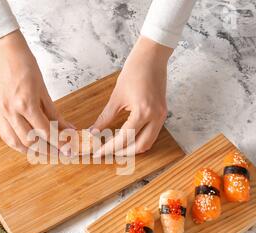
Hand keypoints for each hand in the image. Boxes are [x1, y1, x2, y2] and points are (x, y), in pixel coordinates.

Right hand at [0, 30, 73, 152]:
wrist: (3, 51)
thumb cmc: (25, 64)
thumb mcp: (43, 89)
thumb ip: (54, 113)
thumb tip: (68, 128)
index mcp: (26, 104)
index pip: (45, 131)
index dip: (59, 143)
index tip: (68, 149)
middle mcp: (11, 111)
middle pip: (30, 142)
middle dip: (47, 151)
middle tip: (60, 154)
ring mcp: (1, 112)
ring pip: (15, 142)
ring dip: (31, 152)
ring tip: (45, 153)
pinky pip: (6, 134)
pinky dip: (17, 143)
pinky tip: (27, 145)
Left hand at [91, 36, 172, 155]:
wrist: (152, 57)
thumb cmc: (134, 71)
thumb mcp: (116, 97)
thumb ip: (105, 117)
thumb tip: (94, 131)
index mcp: (143, 111)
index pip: (125, 138)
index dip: (110, 148)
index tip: (98, 153)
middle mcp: (155, 117)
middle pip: (139, 146)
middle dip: (122, 152)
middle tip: (106, 152)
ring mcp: (161, 116)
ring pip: (148, 143)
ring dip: (132, 148)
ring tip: (116, 147)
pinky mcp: (162, 114)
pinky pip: (152, 134)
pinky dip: (140, 139)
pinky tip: (127, 138)